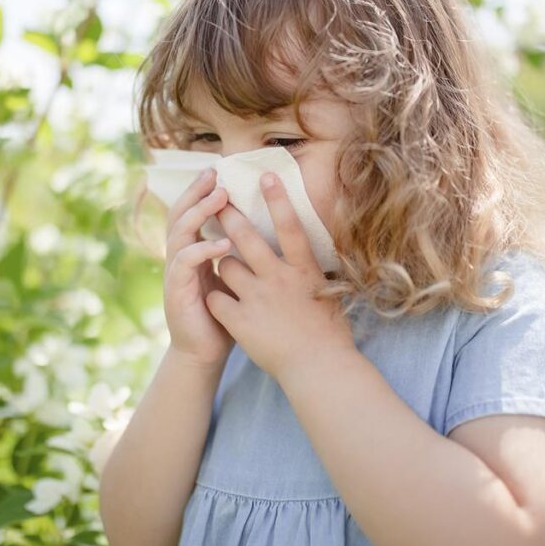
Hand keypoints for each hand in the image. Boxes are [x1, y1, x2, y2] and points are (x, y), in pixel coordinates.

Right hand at [161, 167, 237, 369]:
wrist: (206, 352)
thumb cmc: (225, 315)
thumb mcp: (234, 278)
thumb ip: (240, 254)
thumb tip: (267, 228)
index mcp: (193, 251)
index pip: (193, 212)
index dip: (201, 191)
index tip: (219, 171)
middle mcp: (180, 257)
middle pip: (180, 214)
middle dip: (196, 192)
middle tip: (214, 173)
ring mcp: (175, 274)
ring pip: (180, 233)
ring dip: (199, 213)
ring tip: (219, 198)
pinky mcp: (176, 292)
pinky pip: (185, 263)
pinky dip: (202, 250)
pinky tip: (221, 244)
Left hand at [204, 172, 356, 382]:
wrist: (318, 369)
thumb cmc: (329, 333)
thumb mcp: (328, 292)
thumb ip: (311, 270)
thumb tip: (306, 251)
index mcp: (304, 270)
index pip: (290, 226)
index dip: (278, 199)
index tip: (265, 175)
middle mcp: (279, 279)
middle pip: (246, 238)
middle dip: (229, 215)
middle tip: (217, 201)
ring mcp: (258, 299)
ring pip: (225, 265)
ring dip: (223, 264)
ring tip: (228, 270)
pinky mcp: (241, 321)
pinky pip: (216, 298)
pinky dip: (215, 298)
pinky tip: (219, 302)